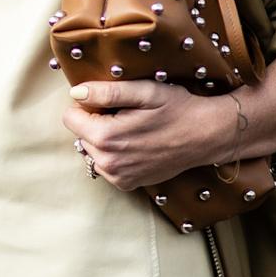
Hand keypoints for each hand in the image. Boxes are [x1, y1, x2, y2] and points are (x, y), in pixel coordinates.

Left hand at [61, 80, 227, 190]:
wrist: (205, 136)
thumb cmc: (177, 108)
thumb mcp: (144, 91)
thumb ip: (106, 92)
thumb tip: (75, 92)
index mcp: (107, 137)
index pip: (70, 117)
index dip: (87, 105)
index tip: (109, 102)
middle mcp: (108, 163)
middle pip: (80, 134)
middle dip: (95, 122)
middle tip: (125, 114)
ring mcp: (117, 177)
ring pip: (91, 150)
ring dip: (104, 139)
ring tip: (132, 129)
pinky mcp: (127, 184)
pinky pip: (106, 165)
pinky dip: (114, 154)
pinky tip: (136, 144)